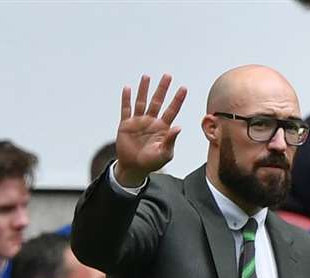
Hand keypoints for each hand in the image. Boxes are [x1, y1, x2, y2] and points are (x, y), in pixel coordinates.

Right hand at [114, 74, 186, 188]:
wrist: (134, 168)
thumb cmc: (151, 162)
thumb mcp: (164, 154)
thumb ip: (171, 140)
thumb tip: (179, 127)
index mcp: (163, 128)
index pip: (172, 110)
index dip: (177, 99)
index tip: (183, 88)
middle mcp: (151, 121)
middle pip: (157, 101)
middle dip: (162, 89)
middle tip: (168, 75)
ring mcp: (138, 121)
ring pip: (142, 102)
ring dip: (144, 89)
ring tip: (146, 76)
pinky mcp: (126, 124)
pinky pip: (126, 109)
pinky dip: (126, 99)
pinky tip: (127, 88)